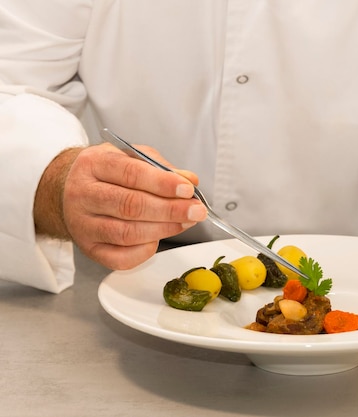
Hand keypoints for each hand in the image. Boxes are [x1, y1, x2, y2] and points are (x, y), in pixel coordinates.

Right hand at [34, 144, 206, 269]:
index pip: (130, 173)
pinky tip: (158, 239)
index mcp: (93, 164)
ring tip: (186, 222)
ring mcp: (82, 224)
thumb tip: (190, 180)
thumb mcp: (131, 157)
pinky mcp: (88, 248)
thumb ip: (161, 167)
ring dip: (163, 229)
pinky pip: (120, 258)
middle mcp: (83, 194)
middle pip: (130, 205)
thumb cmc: (107, 173)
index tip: (188, 189)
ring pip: (126, 233)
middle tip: (196, 210)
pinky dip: (144, 251)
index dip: (163, 183)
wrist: (68, 190)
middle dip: (169, 210)